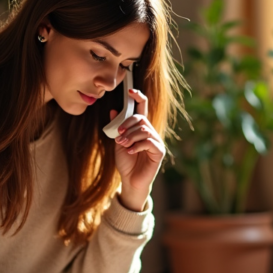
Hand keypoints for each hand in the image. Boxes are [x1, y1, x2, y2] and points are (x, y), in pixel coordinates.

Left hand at [111, 88, 165, 210]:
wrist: (130, 181)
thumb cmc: (126, 162)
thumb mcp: (118, 143)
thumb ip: (117, 128)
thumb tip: (113, 110)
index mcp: (141, 128)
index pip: (143, 108)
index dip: (138, 98)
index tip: (130, 91)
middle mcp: (150, 132)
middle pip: (141, 118)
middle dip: (127, 124)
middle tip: (118, 135)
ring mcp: (156, 142)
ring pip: (144, 129)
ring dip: (130, 136)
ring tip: (122, 144)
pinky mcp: (159, 152)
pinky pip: (148, 142)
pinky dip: (137, 145)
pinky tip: (131, 151)